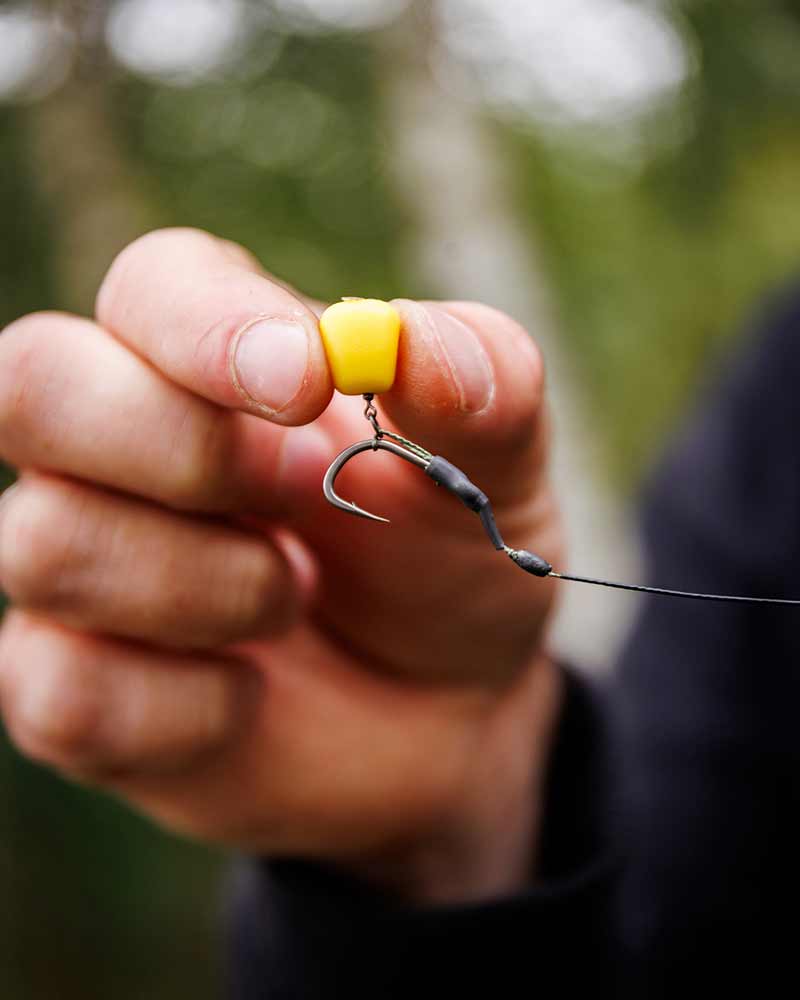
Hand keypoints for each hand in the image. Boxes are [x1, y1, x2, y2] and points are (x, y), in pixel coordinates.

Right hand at [0, 229, 562, 902]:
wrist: (444, 713)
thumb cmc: (452, 564)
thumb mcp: (497, 477)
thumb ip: (482, 390)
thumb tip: (412, 343)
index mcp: (218, 355)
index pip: (152, 286)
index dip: (209, 325)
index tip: (306, 381)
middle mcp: (120, 445)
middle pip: (32, 383)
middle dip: (175, 448)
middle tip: (296, 495)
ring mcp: (81, 565)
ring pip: (45, 546)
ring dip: (212, 588)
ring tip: (294, 597)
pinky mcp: (65, 688)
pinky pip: (65, 693)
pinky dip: (192, 707)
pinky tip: (248, 698)